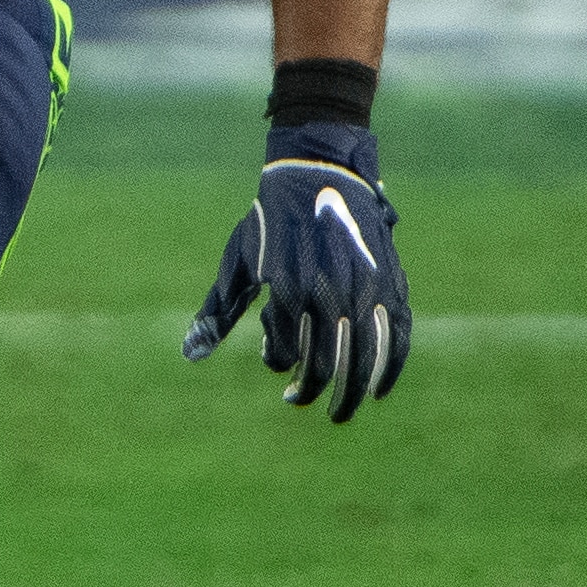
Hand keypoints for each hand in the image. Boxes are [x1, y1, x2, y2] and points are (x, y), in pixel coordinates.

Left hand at [181, 120, 409, 420]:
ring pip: (363, 359)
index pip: (284, 353)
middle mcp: (329, 294)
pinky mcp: (390, 282)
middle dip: (311, 392)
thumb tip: (190, 356)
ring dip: (351, 393)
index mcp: (289, 290)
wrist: (318, 173)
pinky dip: (389, 368)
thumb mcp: (238, 264)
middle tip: (299, 401)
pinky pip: (396, 336)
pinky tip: (378, 391)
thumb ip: (217, 312)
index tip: (277, 362)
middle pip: (325, 367)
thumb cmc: (269, 222)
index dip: (278, 362)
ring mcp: (365, 289)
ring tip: (339, 412)